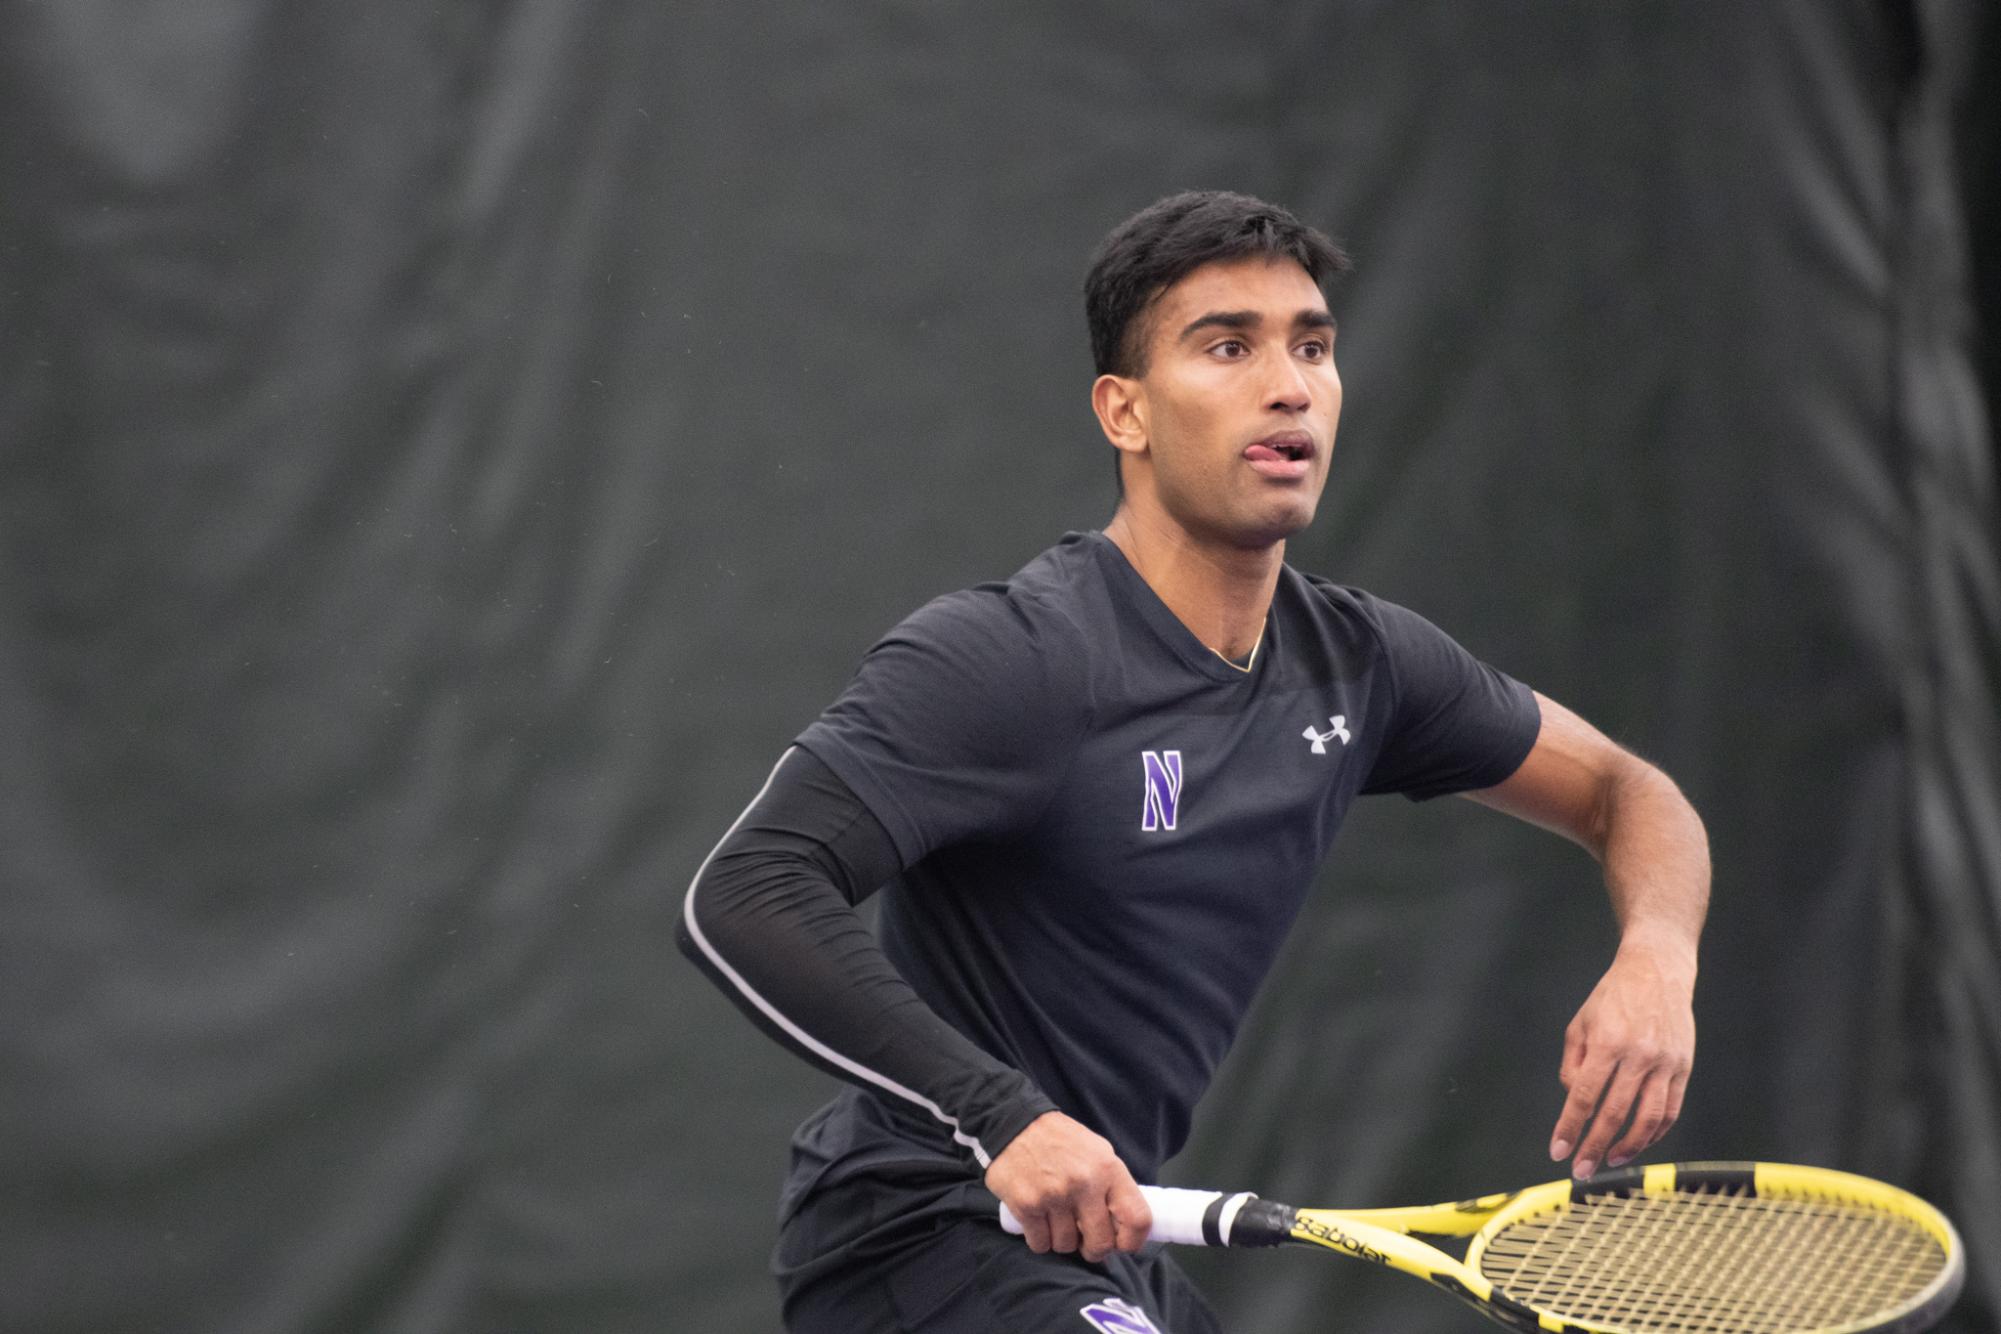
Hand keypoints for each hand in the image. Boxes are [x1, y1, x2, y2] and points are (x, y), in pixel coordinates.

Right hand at [985, 1111, 1151, 1262]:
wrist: (1014, 1124)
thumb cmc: (1060, 1140)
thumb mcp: (1097, 1151)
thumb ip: (1112, 1185)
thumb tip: (1122, 1226)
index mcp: (1108, 1169)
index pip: (1137, 1218)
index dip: (1133, 1241)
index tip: (1123, 1245)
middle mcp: (1085, 1183)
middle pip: (1101, 1243)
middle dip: (1093, 1249)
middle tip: (1085, 1241)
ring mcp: (1054, 1196)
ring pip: (1067, 1246)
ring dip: (1062, 1241)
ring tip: (1057, 1220)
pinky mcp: (1027, 1205)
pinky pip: (1040, 1244)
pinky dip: (1040, 1239)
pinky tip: (1038, 1221)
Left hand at [1549, 937, 1695, 1178]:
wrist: (1657, 971)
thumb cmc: (1611, 998)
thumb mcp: (1580, 1024)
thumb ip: (1573, 1065)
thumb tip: (1576, 1101)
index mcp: (1607, 1043)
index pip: (1585, 1097)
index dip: (1570, 1128)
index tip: (1558, 1152)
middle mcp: (1639, 1055)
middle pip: (1614, 1114)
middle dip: (1594, 1147)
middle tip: (1580, 1170)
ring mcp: (1665, 1063)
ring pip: (1647, 1119)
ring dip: (1628, 1147)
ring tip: (1609, 1161)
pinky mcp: (1683, 1068)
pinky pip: (1669, 1111)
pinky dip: (1654, 1133)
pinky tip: (1638, 1143)